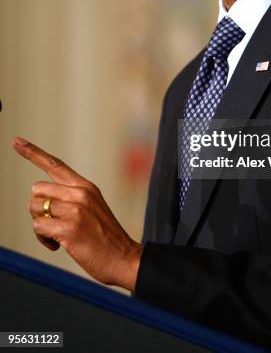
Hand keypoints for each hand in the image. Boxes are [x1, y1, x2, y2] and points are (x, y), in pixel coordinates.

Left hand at [12, 137, 142, 291]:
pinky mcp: (70, 228)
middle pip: (37, 189)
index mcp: (86, 187)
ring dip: (40, 226)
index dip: (33, 152)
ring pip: (35, 208)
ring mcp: (76, 209)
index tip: (16, 141)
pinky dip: (43, 239)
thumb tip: (41, 200)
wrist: (124, 258)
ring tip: (58, 236)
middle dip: (37, 209)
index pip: (56, 164)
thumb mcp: (92, 209)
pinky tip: (59, 245)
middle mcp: (80, 193)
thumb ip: (70, 198)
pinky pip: (38, 227)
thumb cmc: (105, 238)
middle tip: (53, 224)